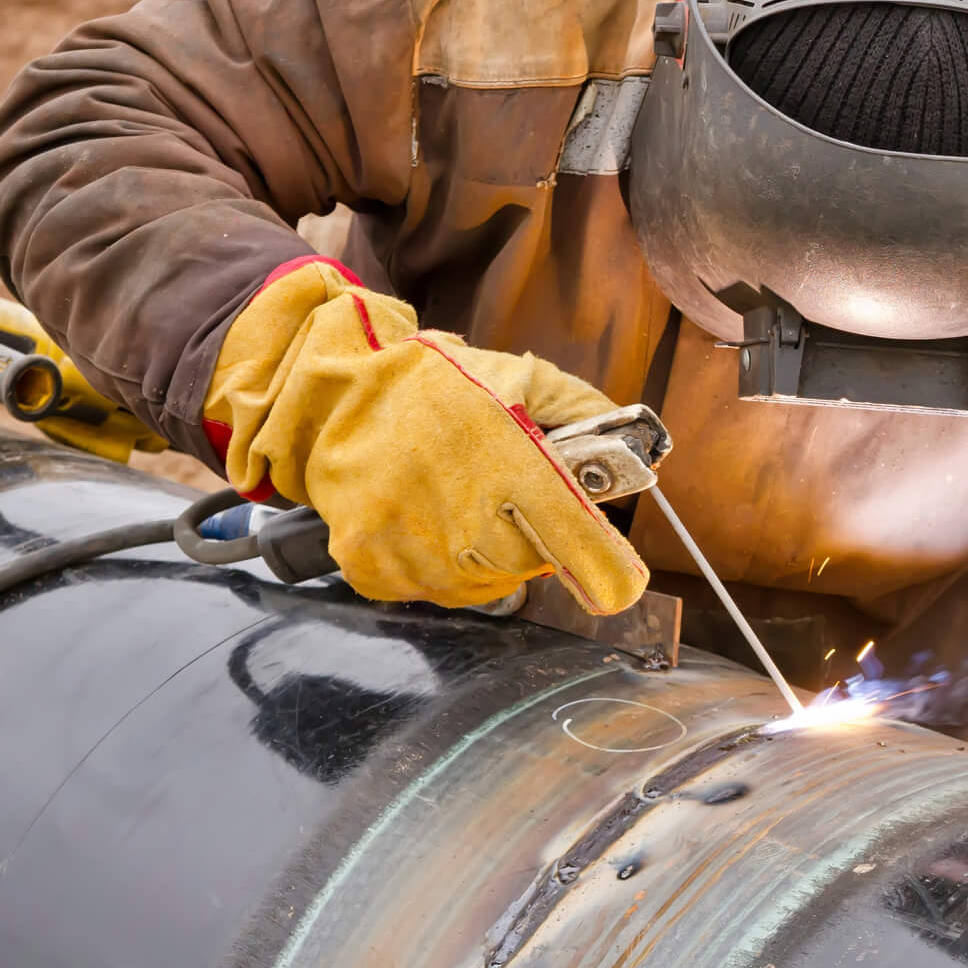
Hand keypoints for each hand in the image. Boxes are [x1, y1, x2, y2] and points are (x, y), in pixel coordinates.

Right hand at [204, 260, 650, 613]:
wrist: (329, 393)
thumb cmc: (429, 385)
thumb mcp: (517, 376)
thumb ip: (582, 411)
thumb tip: (638, 449)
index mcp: (508, 465)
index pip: (578, 543)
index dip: (606, 571)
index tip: (618, 583)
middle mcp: (463, 516)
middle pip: (530, 566)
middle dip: (528, 538)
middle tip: (503, 498)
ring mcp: (415, 548)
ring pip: (482, 587)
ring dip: (482, 558)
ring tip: (457, 505)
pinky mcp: (373, 566)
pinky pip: (428, 591)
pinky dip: (433, 567)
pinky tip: (422, 522)